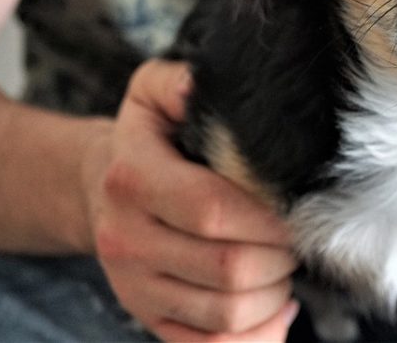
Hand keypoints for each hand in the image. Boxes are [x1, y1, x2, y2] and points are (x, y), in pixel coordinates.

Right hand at [81, 59, 299, 340]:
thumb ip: (178, 81)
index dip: (266, 217)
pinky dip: (257, 336)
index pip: (211, 211)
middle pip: (227, 270)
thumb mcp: (152, 92)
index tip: (297, 208)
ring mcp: (134, 286)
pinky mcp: (147, 318)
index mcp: (133, 179)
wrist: (98, 187)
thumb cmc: (146, 137)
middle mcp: (127, 240)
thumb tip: (200, 84)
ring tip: (286, 266)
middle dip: (281, 257)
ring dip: (274, 295)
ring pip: (225, 315)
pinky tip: (277, 306)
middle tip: (298, 236)